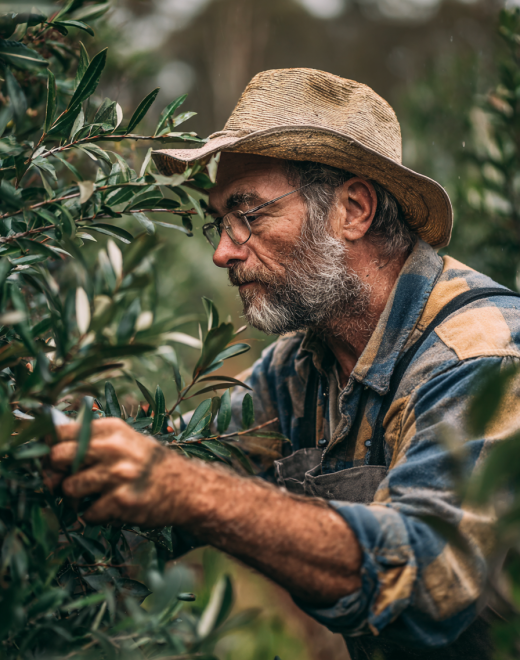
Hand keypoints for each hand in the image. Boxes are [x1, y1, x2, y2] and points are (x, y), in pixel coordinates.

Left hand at [48, 418, 181, 525]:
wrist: (187, 489)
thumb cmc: (149, 465)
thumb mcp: (125, 441)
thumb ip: (91, 442)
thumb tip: (47, 452)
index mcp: (112, 428)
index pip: (61, 431)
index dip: (49, 447)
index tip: (52, 458)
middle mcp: (114, 447)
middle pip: (58, 457)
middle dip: (56, 472)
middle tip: (67, 479)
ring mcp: (118, 474)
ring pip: (69, 488)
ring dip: (76, 497)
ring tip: (94, 495)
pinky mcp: (121, 501)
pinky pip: (88, 513)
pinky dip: (94, 515)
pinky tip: (111, 507)